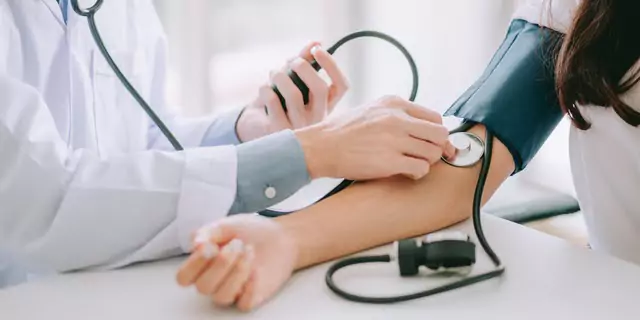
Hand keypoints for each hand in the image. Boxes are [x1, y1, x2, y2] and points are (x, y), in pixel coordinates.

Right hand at [176, 215, 296, 311]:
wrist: (281, 235)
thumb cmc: (249, 231)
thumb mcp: (225, 225)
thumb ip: (207, 232)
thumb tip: (195, 245)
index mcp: (202, 265)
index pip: (184, 278)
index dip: (194, 265)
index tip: (211, 246)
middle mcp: (214, 281)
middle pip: (203, 288)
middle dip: (221, 264)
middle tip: (238, 244)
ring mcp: (232, 291)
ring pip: (222, 296)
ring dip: (237, 271)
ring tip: (250, 251)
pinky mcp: (251, 297)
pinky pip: (243, 304)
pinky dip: (249, 288)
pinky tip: (256, 271)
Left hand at [236, 41, 348, 141]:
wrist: (256, 131)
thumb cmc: (280, 103)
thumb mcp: (294, 83)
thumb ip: (305, 63)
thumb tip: (316, 43)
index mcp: (326, 107)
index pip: (342, 86)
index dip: (332, 66)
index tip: (317, 50)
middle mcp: (317, 119)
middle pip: (321, 89)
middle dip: (305, 68)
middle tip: (293, 62)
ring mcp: (300, 128)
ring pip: (293, 94)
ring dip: (280, 76)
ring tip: (273, 73)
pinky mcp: (279, 131)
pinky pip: (273, 101)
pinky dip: (266, 89)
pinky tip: (264, 89)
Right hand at [295, 96, 455, 180]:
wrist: (321, 146)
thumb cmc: (343, 132)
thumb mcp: (372, 111)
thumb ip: (397, 116)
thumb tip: (424, 129)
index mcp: (394, 103)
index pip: (435, 117)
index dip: (436, 133)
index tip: (433, 143)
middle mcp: (397, 119)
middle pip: (440, 134)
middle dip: (437, 148)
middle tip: (427, 156)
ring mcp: (394, 140)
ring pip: (434, 152)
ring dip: (427, 162)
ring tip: (413, 164)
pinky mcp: (389, 161)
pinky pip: (421, 168)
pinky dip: (418, 173)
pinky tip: (406, 173)